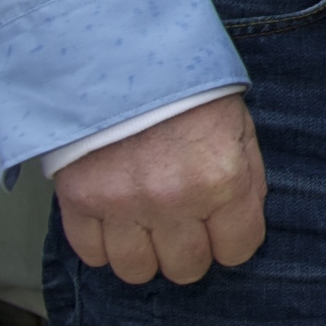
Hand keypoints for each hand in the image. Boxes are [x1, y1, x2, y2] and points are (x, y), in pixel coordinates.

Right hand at [53, 93, 267, 285]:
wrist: (122, 54)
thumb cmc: (187, 89)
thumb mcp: (239, 127)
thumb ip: (246, 181)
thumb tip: (241, 223)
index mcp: (221, 179)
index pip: (237, 250)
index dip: (232, 239)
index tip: (223, 227)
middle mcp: (173, 200)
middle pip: (186, 268)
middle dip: (190, 249)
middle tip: (184, 223)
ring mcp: (122, 204)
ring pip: (136, 270)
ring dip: (145, 252)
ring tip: (147, 223)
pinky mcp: (79, 200)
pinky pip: (91, 253)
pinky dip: (103, 242)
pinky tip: (114, 217)